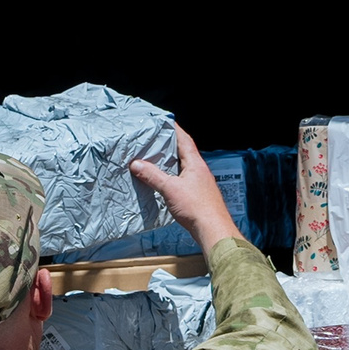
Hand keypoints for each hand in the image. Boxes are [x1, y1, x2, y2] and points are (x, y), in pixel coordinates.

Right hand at [129, 123, 239, 252]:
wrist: (212, 228)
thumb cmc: (196, 207)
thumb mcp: (170, 188)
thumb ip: (153, 175)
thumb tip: (136, 164)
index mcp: (195, 164)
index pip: (185, 140)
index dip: (175, 129)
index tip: (165, 121)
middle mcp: (199, 170)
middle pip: (183, 152)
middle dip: (169, 144)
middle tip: (154, 139)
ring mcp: (199, 182)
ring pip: (182, 166)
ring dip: (169, 161)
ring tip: (153, 158)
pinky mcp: (196, 194)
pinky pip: (181, 179)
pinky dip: (170, 175)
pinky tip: (161, 181)